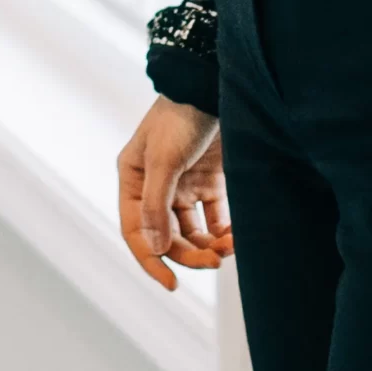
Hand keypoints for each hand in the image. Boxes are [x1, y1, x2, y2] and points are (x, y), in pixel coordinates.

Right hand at [118, 95, 230, 289]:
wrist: (212, 86)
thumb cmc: (180, 117)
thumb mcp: (164, 160)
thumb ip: (157, 206)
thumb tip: (155, 250)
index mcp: (134, 180)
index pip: (137, 231)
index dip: (151, 260)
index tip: (171, 284)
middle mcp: (156, 187)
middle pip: (168, 236)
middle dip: (189, 253)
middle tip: (214, 260)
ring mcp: (184, 186)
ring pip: (192, 232)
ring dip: (208, 245)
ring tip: (229, 248)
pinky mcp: (210, 182)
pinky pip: (215, 219)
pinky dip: (225, 232)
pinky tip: (237, 236)